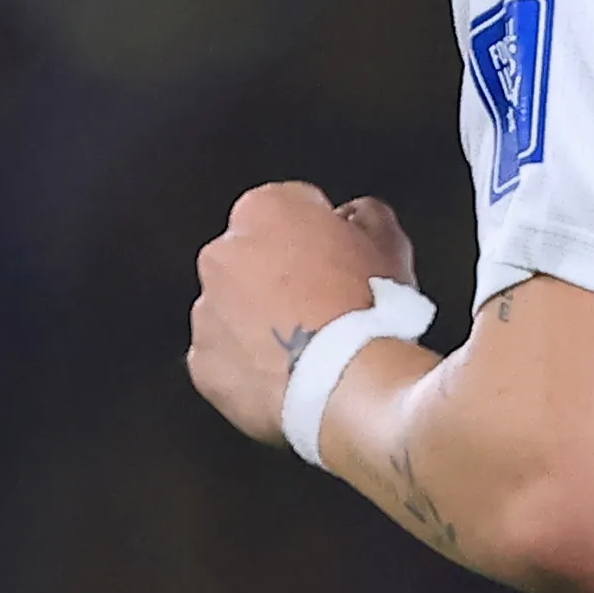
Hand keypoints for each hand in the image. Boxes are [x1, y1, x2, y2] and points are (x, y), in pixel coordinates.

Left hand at [185, 182, 417, 448]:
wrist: (350, 382)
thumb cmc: (369, 313)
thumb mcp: (390, 245)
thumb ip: (367, 216)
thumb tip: (357, 217)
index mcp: (265, 210)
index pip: (290, 210)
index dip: (320, 237)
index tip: (337, 262)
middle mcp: (222, 254)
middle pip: (252, 259)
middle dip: (279, 277)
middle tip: (323, 307)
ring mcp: (207, 310)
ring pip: (232, 310)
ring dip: (260, 322)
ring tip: (306, 349)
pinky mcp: (203, 361)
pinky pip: (224, 359)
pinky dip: (247, 366)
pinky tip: (286, 375)